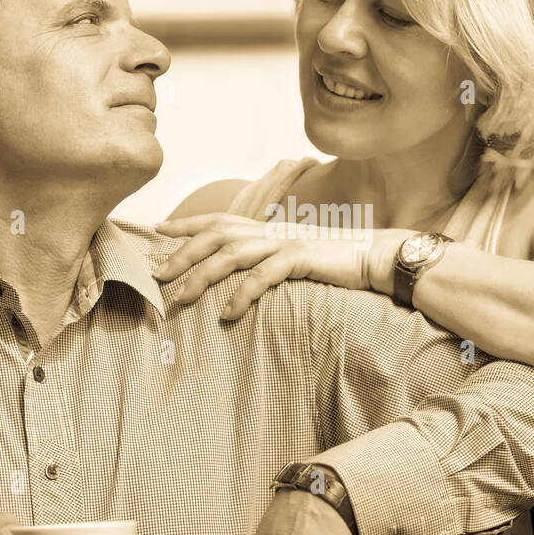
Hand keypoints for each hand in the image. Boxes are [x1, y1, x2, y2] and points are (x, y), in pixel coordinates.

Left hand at [153, 212, 409, 318]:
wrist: (376, 256)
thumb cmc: (334, 263)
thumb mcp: (293, 257)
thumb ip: (267, 260)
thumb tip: (242, 277)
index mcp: (266, 228)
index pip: (218, 220)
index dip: (187, 224)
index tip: (157, 229)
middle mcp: (270, 230)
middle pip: (215, 235)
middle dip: (182, 253)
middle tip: (157, 274)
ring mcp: (284, 242)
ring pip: (231, 254)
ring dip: (202, 276)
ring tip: (181, 299)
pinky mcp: (300, 258)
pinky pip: (263, 276)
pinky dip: (242, 294)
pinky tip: (228, 314)